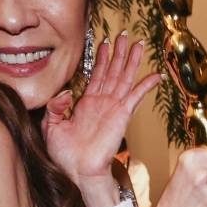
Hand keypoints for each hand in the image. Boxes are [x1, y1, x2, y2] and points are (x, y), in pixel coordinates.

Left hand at [42, 32, 159, 189]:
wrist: (77, 172)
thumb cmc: (65, 155)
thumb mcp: (51, 126)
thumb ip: (56, 106)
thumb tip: (66, 92)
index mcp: (86, 104)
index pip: (96, 75)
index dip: (101, 58)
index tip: (104, 43)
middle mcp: (102, 103)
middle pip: (113, 71)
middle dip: (119, 52)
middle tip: (124, 34)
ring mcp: (113, 108)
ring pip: (125, 78)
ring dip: (131, 61)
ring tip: (138, 44)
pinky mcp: (122, 116)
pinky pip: (136, 97)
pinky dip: (146, 85)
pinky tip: (155, 75)